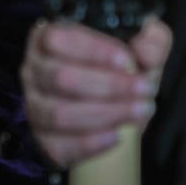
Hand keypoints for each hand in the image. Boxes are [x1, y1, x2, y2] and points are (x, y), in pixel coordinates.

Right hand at [20, 17, 172, 166]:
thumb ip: (151, 40)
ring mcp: (34, 107)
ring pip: (59, 113)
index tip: (126, 61)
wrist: (116, 110)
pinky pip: (60, 146)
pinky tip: (117, 136)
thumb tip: (144, 51)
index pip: (58, 39)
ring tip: (138, 111)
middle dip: (108, 85)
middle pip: (60, 77)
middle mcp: (34, 71)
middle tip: (144, 89)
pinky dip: (90, 143)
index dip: (93, 50)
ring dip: (104, 113)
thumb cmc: (121, 71)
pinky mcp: (43, 141)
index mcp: (48, 38)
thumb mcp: (142, 48)